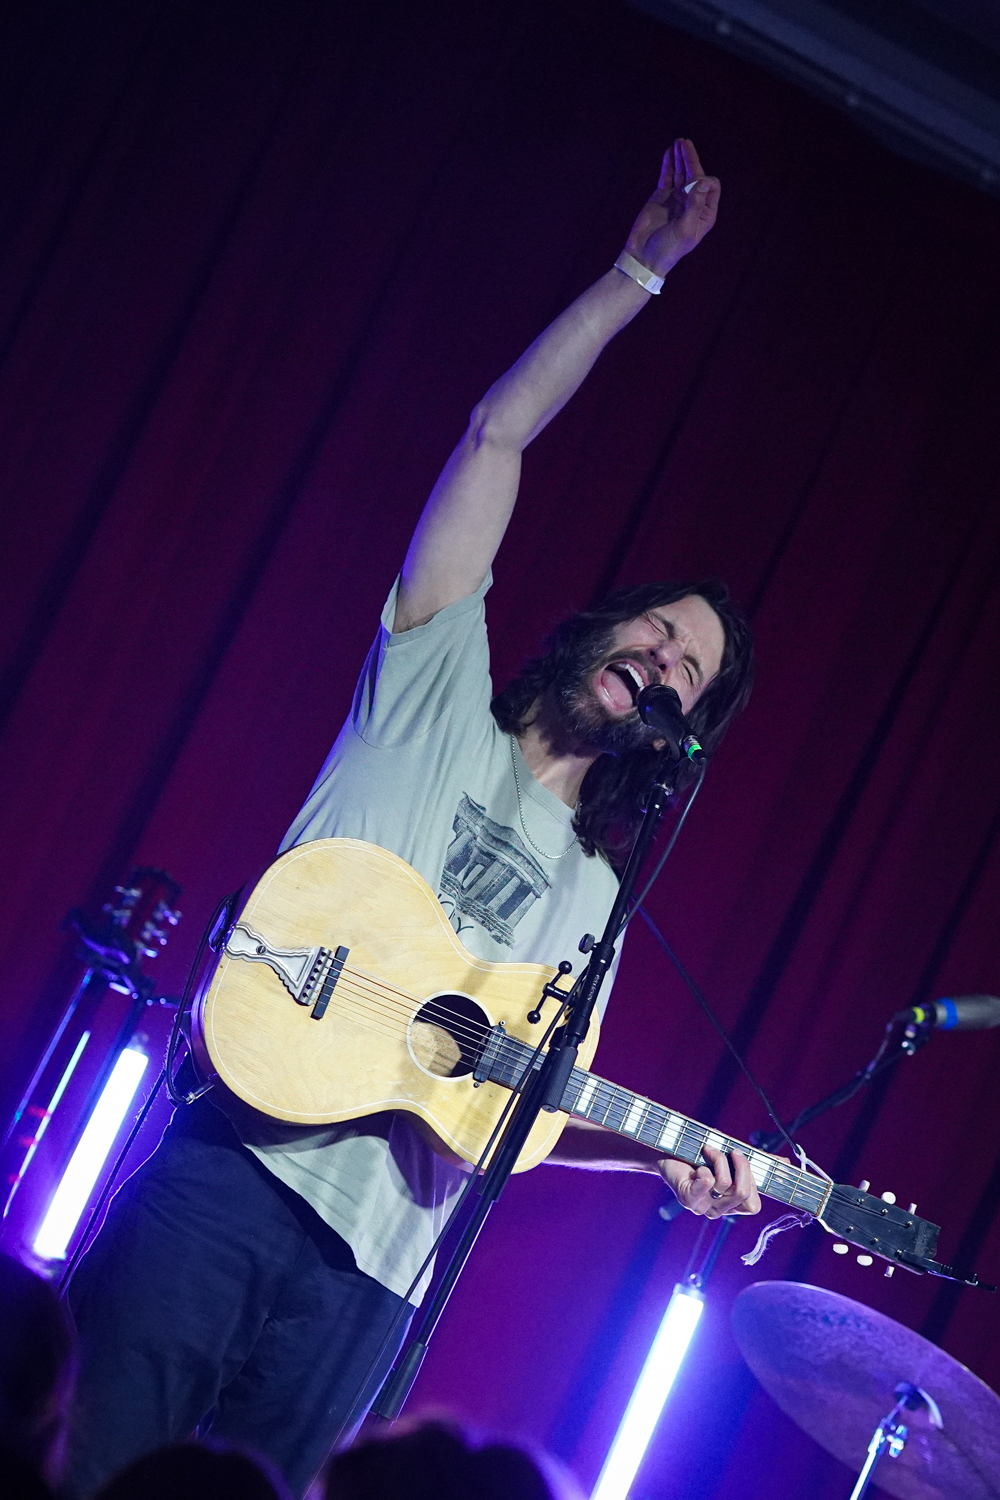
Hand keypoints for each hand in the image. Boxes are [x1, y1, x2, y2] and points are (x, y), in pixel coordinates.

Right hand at [622, 138, 719, 277]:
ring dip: (681, 158)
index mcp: (704, 213)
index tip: (691, 182)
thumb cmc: (667, 249)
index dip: (703, 180)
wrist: (643, 257)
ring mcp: (677, 199)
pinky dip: (668, 164)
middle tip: (684, 143)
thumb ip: (695, 204)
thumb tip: (704, 180)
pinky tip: (669, 152)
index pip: (711, 187)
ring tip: (678, 142)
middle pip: (696, 175)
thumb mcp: (684, 229)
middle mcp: (693, 203)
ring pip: (682, 173)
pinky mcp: (661, 197)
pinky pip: (667, 176)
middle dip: (692, 159)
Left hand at [658, 1144, 759, 1218]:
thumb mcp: (732, 1157)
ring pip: (724, 1184)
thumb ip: (758, 1162)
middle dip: (741, 1166)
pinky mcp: (688, 1199)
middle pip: (742, 1193)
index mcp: (731, 1205)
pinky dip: (705, 1169)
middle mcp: (718, 1210)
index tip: (742, 1161)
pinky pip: (706, 1185)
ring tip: (708, 1150)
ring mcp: (702, 1207)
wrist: (668, 1150)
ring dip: (718, 1159)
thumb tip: (787, 1164)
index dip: (753, 1182)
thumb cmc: (702, 1154)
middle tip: (732, 1151)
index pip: (753, 1206)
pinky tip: (697, 1166)